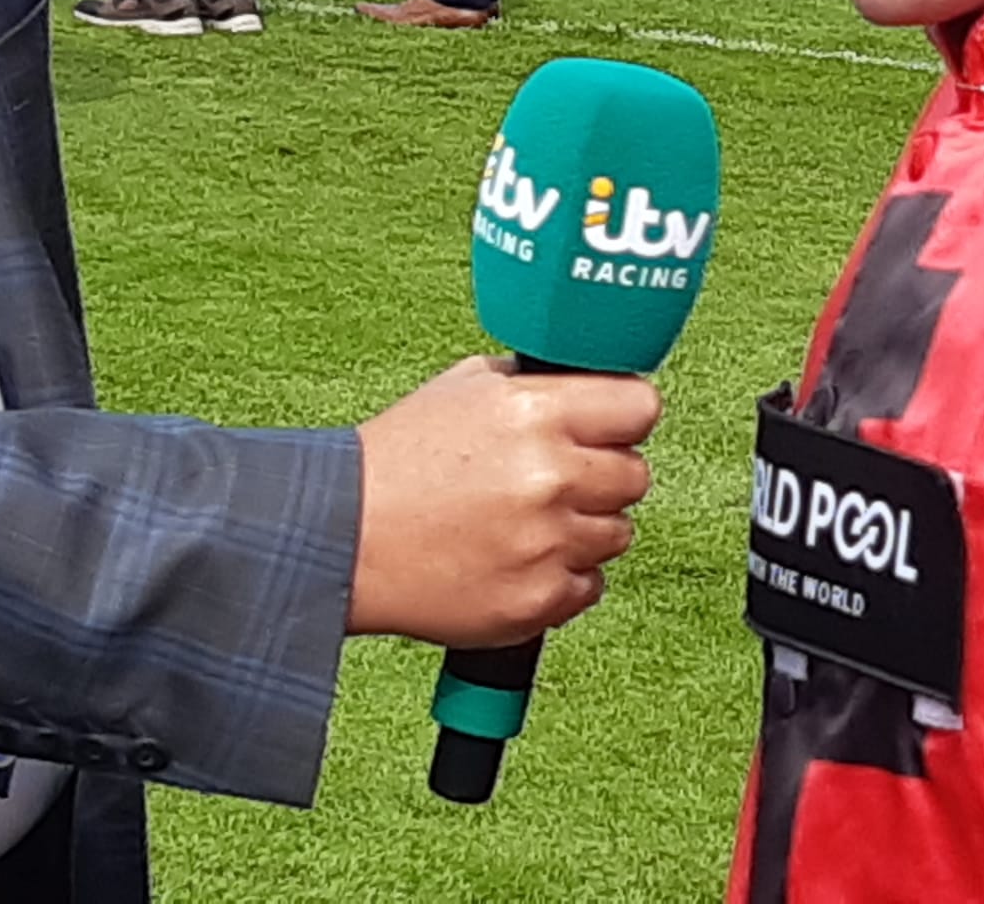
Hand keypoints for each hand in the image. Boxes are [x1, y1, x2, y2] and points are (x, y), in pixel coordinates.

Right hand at [348, 356, 661, 647]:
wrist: (342, 539)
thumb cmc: (401, 459)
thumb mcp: (466, 387)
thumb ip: (540, 384)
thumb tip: (597, 381)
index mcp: (536, 412)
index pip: (641, 407)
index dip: (623, 418)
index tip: (607, 428)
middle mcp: (549, 476)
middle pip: (635, 474)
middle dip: (600, 476)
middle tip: (550, 481)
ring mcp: (546, 542)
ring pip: (617, 533)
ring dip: (582, 529)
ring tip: (523, 522)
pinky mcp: (536, 600)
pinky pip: (590, 585)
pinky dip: (561, 577)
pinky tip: (516, 559)